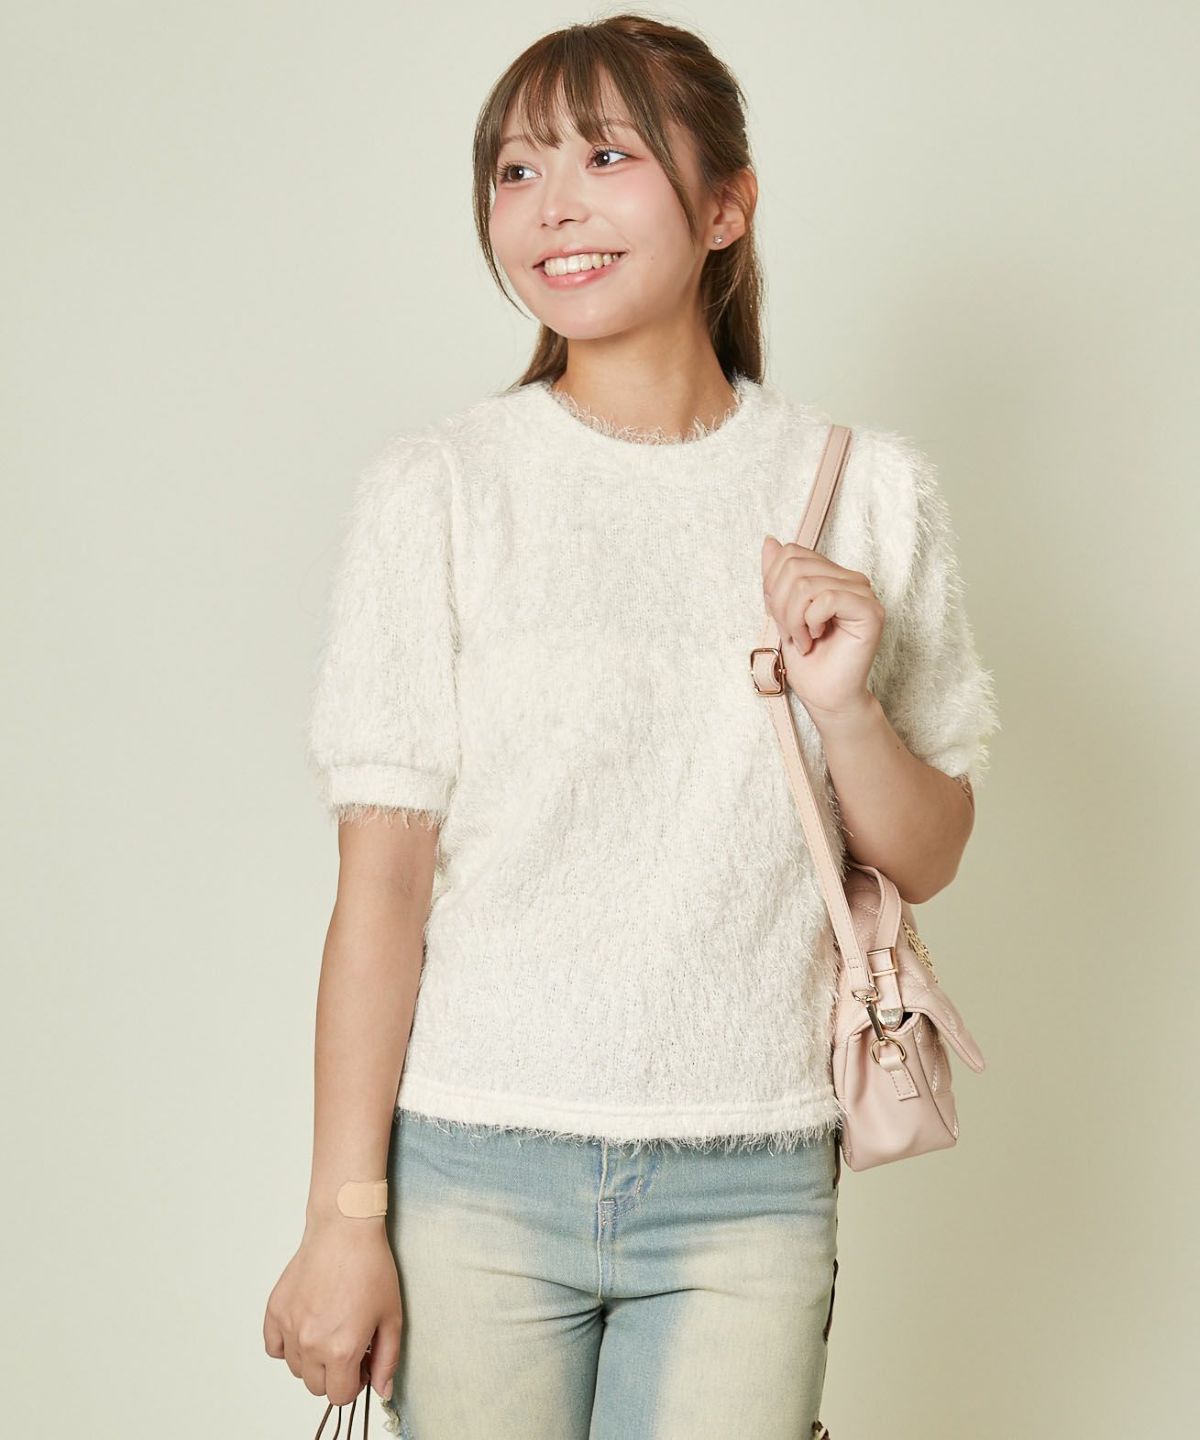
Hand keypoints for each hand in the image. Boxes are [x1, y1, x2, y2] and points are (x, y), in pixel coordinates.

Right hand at [263, 1217, 402, 1408]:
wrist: (345, 1229)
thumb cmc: (370, 1266)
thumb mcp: (392, 1316)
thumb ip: (388, 1360)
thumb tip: (381, 1390)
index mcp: (341, 1349)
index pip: (340, 1396)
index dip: (355, 1382)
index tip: (362, 1363)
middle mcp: (311, 1344)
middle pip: (317, 1386)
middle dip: (335, 1373)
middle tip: (348, 1345)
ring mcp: (290, 1327)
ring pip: (296, 1369)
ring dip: (312, 1359)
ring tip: (330, 1329)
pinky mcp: (275, 1311)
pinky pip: (273, 1347)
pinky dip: (286, 1345)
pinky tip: (306, 1326)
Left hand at [760, 535, 884, 720]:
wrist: (825, 695)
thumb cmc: (807, 660)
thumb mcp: (780, 610)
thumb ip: (776, 576)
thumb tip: (770, 541)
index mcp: (832, 574)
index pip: (790, 553)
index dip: (773, 585)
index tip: (782, 618)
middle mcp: (851, 579)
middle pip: (794, 566)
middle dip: (781, 605)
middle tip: (791, 633)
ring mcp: (863, 593)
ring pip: (805, 584)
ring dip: (793, 619)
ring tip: (803, 640)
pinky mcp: (870, 612)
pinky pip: (825, 599)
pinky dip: (810, 623)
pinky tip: (816, 638)